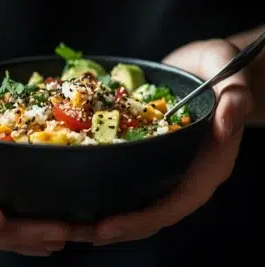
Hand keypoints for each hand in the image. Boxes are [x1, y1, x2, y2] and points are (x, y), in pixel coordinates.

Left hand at [92, 39, 253, 245]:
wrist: (207, 67)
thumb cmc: (221, 68)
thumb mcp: (231, 75)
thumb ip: (234, 98)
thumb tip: (226, 122)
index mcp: (208, 165)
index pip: (176, 203)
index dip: (141, 219)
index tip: (105, 227)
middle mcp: (185, 172)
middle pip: (150, 213)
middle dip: (113, 228)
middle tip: (72, 233)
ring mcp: (166, 166)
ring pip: (135, 202)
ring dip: (102, 217)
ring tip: (67, 225)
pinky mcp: (149, 156)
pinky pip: (127, 181)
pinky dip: (103, 192)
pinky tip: (77, 195)